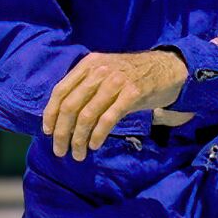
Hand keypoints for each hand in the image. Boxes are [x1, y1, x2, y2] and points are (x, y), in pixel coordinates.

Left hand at [42, 49, 186, 159]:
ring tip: (78, 154)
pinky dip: (97, 135)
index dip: (51, 114)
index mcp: (89, 64)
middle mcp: (100, 71)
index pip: (60, 91)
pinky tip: (94, 145)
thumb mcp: (107, 72)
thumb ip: (87, 86)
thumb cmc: (134, 75)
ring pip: (87, 115)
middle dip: (62, 132)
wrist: (169, 68)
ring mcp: (117, 81)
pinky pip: (108, 119)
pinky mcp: (133, 93)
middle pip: (71, 105)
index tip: (48, 132)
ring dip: (78, 139)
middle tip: (60, 151)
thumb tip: (64, 116)